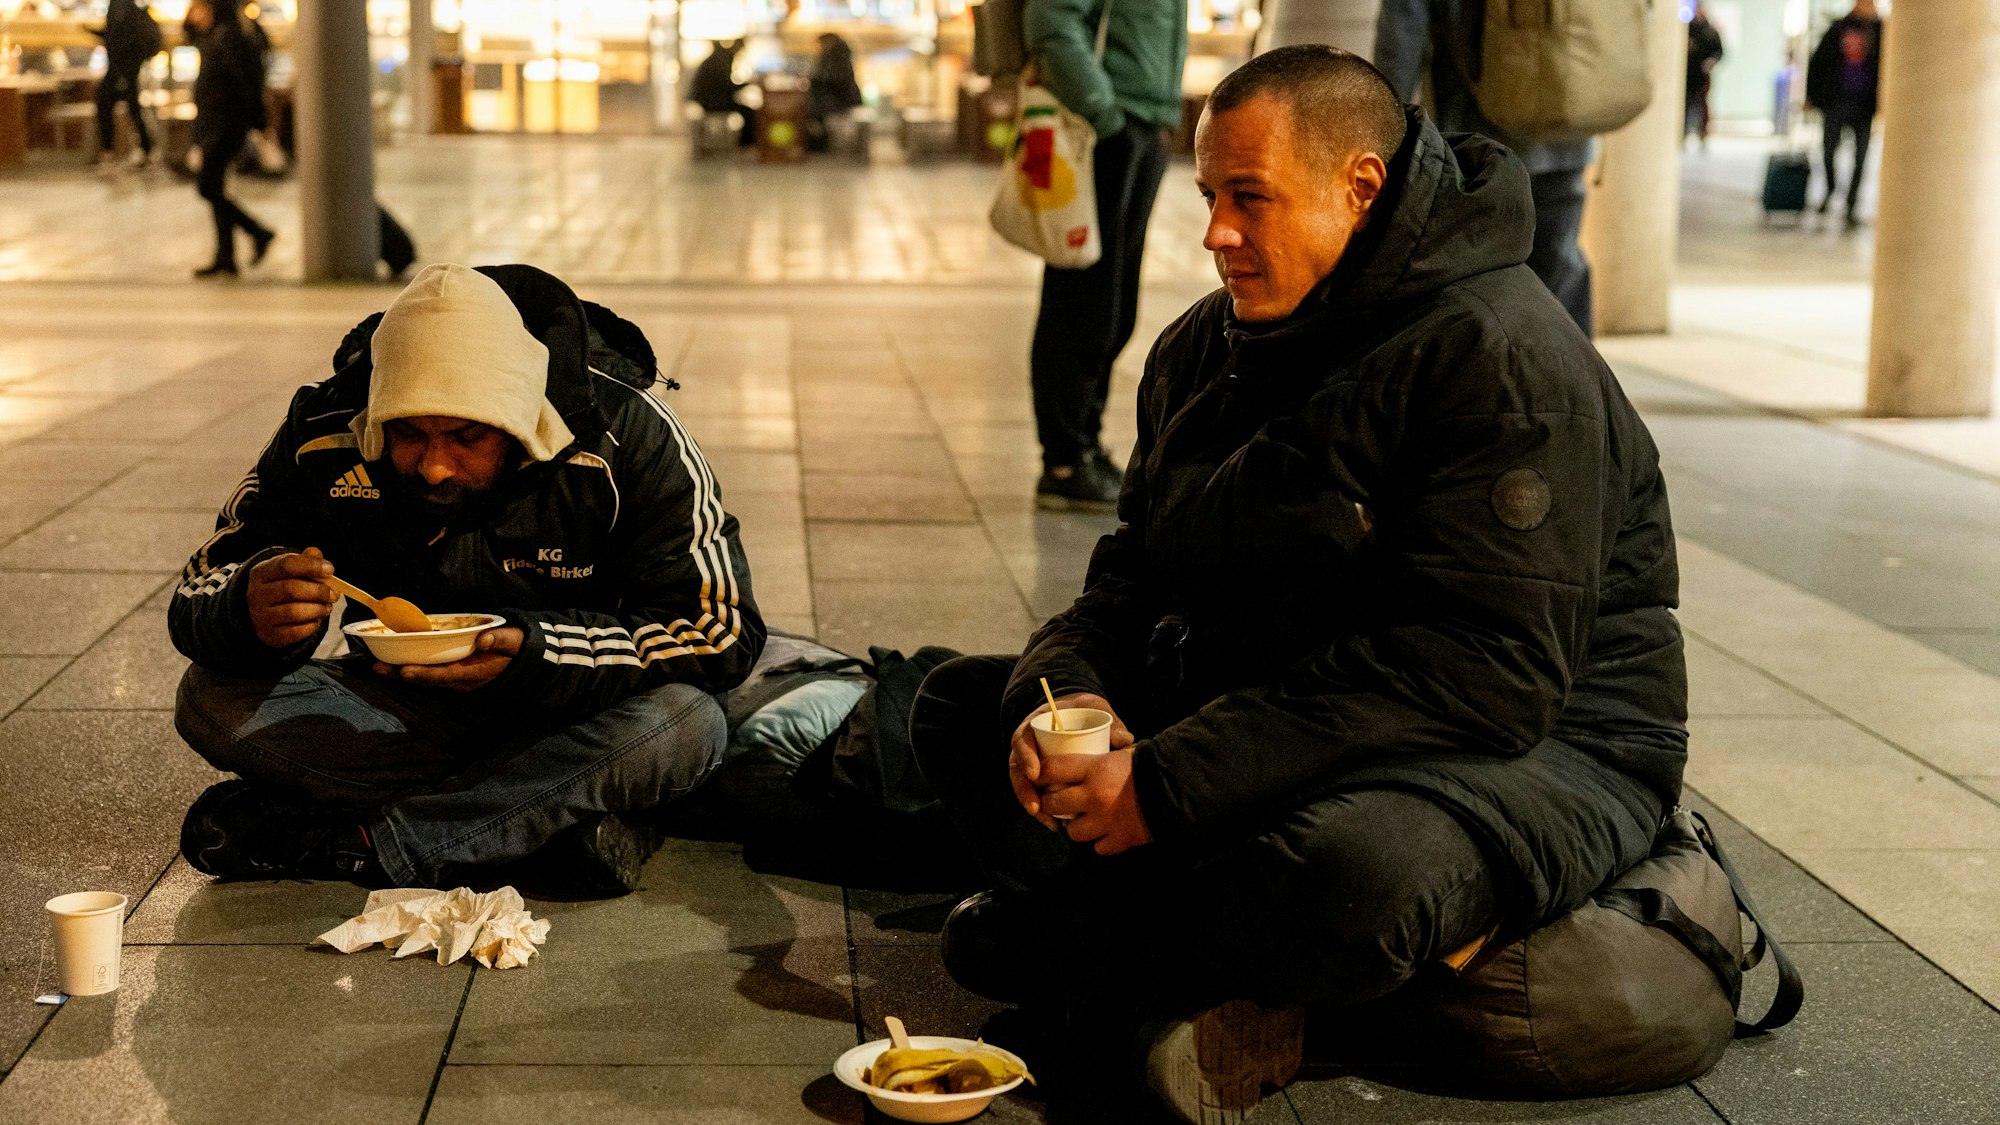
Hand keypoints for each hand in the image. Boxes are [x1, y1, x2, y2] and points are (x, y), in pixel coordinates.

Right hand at [246, 547, 335, 649]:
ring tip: (327, 607)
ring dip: (318, 609)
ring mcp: (260, 616)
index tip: (330, 570)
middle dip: (319, 591)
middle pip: (292, 589)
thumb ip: (304, 560)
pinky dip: (311, 625)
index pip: (287, 565)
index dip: (311, 566)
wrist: (261, 615)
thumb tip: (316, 553)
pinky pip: (296, 632)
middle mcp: (256, 594)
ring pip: (294, 612)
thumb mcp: (288, 570)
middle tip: (334, 594)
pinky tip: (315, 619)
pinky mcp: (269, 635)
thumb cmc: (281, 587)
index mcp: (261, 573)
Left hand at [376, 627, 521, 691]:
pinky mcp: (452, 674)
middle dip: (402, 674)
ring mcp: (456, 680)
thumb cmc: (516, 648)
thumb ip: (500, 639)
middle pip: (428, 680)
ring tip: (378, 666)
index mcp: (476, 673)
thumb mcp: (515, 641)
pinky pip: (429, 674)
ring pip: (425, 678)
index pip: (446, 675)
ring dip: (401, 673)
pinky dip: (411, 668)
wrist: (522, 660)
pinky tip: (395, 662)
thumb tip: (482, 638)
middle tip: (377, 667)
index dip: (424, 674)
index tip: (404, 671)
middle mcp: (462, 681)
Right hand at [1008, 692, 1133, 828]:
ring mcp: (1032, 763)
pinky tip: (1055, 824)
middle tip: (1037, 808)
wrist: (1079, 712)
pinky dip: (1044, 811)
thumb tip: (1124, 739)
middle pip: (1018, 770)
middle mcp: (1029, 746)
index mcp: (1035, 726)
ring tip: (1049, 822)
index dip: (1025, 757)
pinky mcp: (1042, 778)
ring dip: (1033, 805)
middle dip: (1025, 791)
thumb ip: (1108, 718)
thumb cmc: (1083, 709)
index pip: (1022, 740)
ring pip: (1025, 786)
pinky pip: (1037, 794)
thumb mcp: (1093, 706)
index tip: (1036, 774)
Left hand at [1039, 749, 1152, 855]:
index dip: (1041, 772)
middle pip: (1054, 804)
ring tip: (1087, 819)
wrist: (1180, 788)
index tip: (1038, 775)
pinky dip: (1101, 841)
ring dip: (1077, 826)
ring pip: (1073, 832)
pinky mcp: (1120, 840)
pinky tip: (1108, 831)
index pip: (1052, 769)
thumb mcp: (1123, 753)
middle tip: (1059, 801)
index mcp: (1095, 769)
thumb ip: (1100, 759)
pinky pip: (1098, 847)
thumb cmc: (1152, 765)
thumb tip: (1082, 756)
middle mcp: (1094, 796)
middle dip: (1053, 803)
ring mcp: (1106, 821)